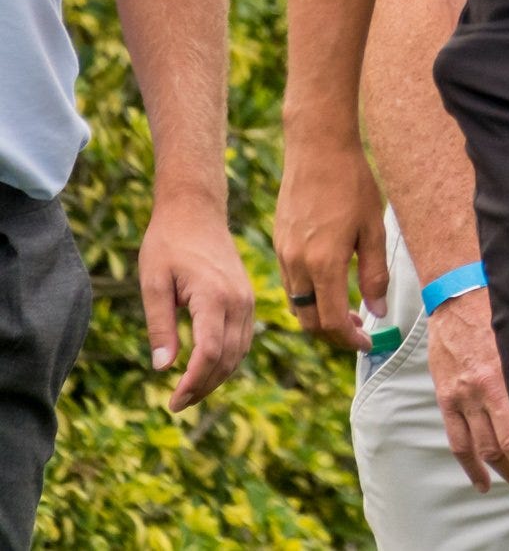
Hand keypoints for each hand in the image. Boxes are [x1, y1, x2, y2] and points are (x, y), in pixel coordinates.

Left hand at [140, 197, 255, 411]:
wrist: (196, 211)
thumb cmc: (168, 244)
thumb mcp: (153, 284)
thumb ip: (160, 327)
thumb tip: (163, 368)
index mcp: (214, 296)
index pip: (210, 353)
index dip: (192, 382)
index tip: (172, 402)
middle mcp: (238, 300)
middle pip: (228, 358)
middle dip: (204, 386)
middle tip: (176, 404)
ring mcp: (247, 299)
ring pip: (240, 352)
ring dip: (217, 377)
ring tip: (189, 391)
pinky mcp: (247, 297)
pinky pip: (243, 338)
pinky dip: (228, 359)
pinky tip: (206, 367)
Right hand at [273, 133, 386, 351]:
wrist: (317, 150)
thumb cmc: (352, 185)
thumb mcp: (374, 229)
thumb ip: (375, 274)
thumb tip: (378, 311)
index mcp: (323, 263)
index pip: (330, 320)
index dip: (349, 338)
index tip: (367, 343)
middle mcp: (297, 264)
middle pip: (309, 320)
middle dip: (333, 333)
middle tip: (359, 331)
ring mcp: (284, 253)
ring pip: (297, 303)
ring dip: (319, 315)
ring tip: (348, 311)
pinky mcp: (280, 242)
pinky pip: (290, 282)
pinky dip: (308, 295)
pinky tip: (329, 285)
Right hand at [425, 290, 508, 493]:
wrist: (457, 295)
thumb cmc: (497, 310)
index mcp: (507, 375)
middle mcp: (483, 390)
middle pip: (505, 445)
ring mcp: (462, 397)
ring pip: (481, 448)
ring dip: (500, 472)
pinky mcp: (447, 397)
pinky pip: (457, 440)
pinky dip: (469, 465)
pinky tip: (482, 481)